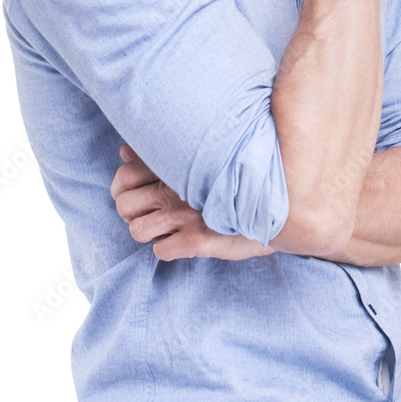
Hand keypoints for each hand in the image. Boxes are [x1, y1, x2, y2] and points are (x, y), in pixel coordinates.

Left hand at [110, 144, 275, 261]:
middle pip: (124, 205)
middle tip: (152, 215)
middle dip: (133, 214)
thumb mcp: (200, 159)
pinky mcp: (197, 239)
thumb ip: (160, 155)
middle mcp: (176, 186)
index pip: (123, 176)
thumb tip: (124, 150)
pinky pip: (161, 251)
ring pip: (137, 230)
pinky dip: (167, 249)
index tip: (138, 193)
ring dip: (148, 232)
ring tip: (166, 229)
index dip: (123, 189)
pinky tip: (182, 242)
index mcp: (174, 164)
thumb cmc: (234, 178)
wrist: (277, 202)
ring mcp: (185, 213)